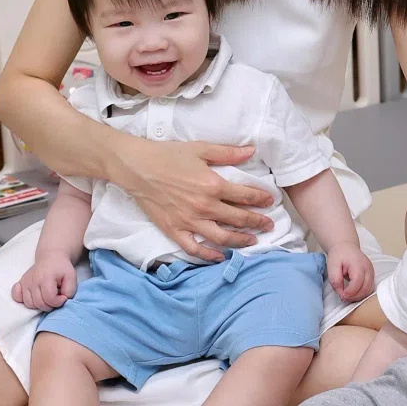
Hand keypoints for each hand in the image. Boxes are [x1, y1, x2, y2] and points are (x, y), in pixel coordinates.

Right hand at [12, 256, 77, 310]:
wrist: (51, 257)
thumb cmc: (61, 268)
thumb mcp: (71, 277)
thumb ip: (70, 291)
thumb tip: (62, 300)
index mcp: (46, 278)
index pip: (50, 299)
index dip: (59, 302)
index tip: (63, 296)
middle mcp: (33, 280)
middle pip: (39, 303)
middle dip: (50, 305)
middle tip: (56, 298)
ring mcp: (25, 282)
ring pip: (29, 304)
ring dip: (39, 305)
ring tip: (46, 297)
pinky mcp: (21, 283)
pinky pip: (16, 297)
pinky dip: (23, 300)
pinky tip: (33, 296)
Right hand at [117, 136, 275, 258]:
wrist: (136, 167)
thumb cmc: (167, 155)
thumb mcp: (200, 149)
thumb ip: (227, 152)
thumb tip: (251, 150)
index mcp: (213, 185)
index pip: (245, 196)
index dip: (260, 199)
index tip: (270, 201)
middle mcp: (204, 207)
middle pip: (238, 219)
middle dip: (257, 222)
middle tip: (268, 224)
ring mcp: (189, 221)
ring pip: (222, 238)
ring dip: (240, 241)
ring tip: (252, 241)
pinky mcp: (174, 230)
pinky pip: (194, 248)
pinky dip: (209, 255)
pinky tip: (220, 256)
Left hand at [328, 246, 374, 302]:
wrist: (345, 246)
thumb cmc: (339, 255)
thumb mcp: (332, 266)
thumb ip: (335, 280)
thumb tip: (341, 293)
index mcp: (358, 264)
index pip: (358, 282)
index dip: (350, 292)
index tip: (341, 296)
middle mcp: (368, 268)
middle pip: (365, 288)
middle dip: (354, 297)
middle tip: (343, 298)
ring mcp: (371, 272)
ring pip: (369, 290)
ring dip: (358, 297)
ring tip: (347, 296)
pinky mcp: (371, 275)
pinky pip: (369, 288)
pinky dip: (361, 294)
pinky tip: (352, 294)